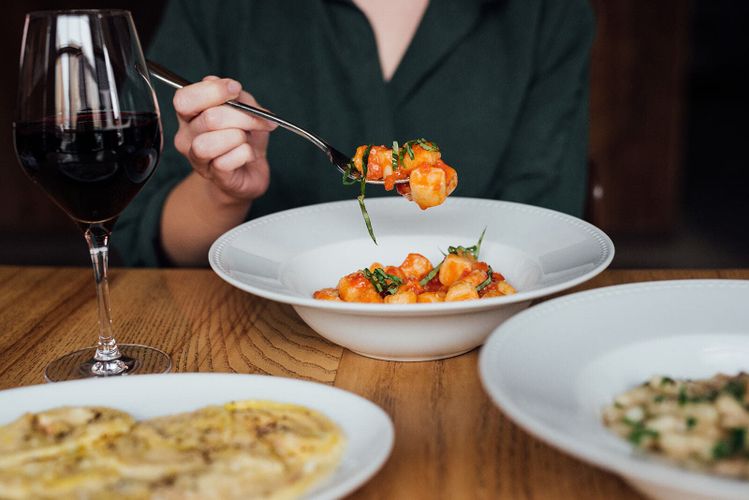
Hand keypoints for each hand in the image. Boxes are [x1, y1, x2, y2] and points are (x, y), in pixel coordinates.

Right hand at [172, 76, 276, 205]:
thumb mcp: (246, 109)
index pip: (184, 98)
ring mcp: (196, 158)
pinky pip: (226, 162)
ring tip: (246, 140)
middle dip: (240, 117)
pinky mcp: (212, 175)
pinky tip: (247, 155)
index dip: (213, 91)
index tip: (236, 90)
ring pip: (210, 143)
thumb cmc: (245, 137)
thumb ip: (238, 96)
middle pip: (208, 119)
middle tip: (256, 121)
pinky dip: (244, 154)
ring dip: (238, 137)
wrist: (251, 170)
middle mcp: (186, 135)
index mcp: (190, 114)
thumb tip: (231, 88)